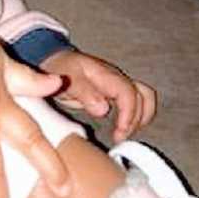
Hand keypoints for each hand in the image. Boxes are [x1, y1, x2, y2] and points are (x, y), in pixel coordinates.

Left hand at [41, 49, 156, 142]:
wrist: (55, 60)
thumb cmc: (61, 67)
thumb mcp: (67, 78)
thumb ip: (84, 92)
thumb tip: (103, 110)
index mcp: (106, 74)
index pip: (128, 93)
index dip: (129, 114)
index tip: (120, 132)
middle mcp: (116, 78)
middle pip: (143, 96)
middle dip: (136, 119)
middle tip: (120, 137)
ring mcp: (117, 83)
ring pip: (143, 97)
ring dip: (140, 117)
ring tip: (124, 134)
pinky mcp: (115, 91)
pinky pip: (134, 102)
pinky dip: (134, 116)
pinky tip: (122, 128)